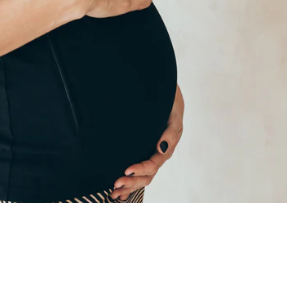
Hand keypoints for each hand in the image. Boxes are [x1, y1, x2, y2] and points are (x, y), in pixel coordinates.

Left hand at [110, 84, 184, 199]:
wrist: (166, 95)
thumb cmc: (169, 103)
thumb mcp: (173, 115)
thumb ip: (170, 133)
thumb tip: (161, 149)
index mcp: (166, 147)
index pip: (153, 164)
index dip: (140, 169)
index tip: (126, 171)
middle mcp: (158, 154)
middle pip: (147, 175)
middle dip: (131, 183)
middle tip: (115, 185)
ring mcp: (151, 154)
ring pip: (142, 177)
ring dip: (129, 186)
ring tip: (113, 192)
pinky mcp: (143, 152)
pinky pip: (138, 172)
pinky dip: (129, 183)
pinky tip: (118, 192)